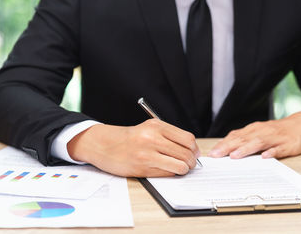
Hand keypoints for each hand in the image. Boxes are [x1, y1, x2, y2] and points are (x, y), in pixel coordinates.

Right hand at [67, 119, 198, 176]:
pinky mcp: (142, 168)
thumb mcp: (149, 128)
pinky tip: (168, 170)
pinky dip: (172, 174)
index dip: (194, 149)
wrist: (105, 145)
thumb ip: (169, 136)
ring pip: (179, 165)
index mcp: (156, 126)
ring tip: (181, 168)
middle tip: (190, 164)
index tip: (195, 153)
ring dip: (184, 169)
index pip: (187, 139)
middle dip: (192, 161)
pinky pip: (167, 173)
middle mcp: (152, 138)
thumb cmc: (130, 138)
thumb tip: (192, 150)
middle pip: (186, 153)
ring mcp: (147, 154)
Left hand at [208, 111, 300, 158]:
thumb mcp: (260, 132)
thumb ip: (246, 140)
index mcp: (254, 129)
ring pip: (258, 142)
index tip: (212, 153)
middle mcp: (262, 131)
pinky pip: (279, 149)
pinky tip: (265, 157)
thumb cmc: (278, 131)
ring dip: (246, 149)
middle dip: (228, 147)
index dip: (223, 144)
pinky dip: (272, 152)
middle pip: (243, 139)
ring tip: (235, 156)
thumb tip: (227, 149)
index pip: (235, 136)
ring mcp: (275, 137)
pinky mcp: (288, 144)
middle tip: (216, 155)